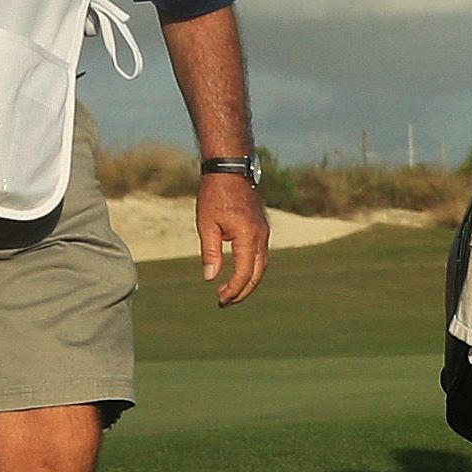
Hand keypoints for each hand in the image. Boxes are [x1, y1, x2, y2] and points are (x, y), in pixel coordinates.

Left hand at [197, 173, 268, 306]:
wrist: (231, 168)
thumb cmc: (215, 194)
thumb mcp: (207, 224)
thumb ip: (210, 253)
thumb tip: (210, 278)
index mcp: (247, 235)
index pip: (244, 273)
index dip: (233, 290)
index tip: (219, 299)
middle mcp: (260, 235)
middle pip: (257, 273)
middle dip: (243, 291)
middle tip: (225, 302)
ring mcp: (264, 231)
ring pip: (262, 265)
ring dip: (248, 281)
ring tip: (231, 291)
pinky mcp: (261, 227)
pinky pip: (261, 254)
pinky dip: (251, 268)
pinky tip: (238, 272)